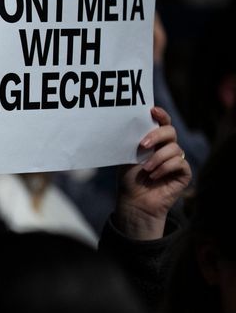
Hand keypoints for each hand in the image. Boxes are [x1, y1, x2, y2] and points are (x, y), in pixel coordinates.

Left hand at [115, 107, 191, 239]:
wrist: (134, 202)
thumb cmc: (129, 179)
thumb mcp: (128, 157)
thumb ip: (133, 141)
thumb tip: (129, 124)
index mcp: (154, 141)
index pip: (162, 123)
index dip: (160, 115)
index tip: (152, 110)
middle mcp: (167, 148)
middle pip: (170, 131)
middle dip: (157, 135)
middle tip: (143, 145)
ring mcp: (176, 160)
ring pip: (174, 148)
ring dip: (157, 158)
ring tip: (145, 169)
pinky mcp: (184, 173)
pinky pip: (179, 163)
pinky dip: (164, 168)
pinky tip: (153, 176)